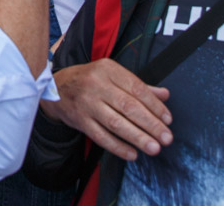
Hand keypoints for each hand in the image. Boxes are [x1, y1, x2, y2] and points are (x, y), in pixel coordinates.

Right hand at [40, 58, 172, 161]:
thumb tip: (164, 95)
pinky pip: (101, 136)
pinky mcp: (79, 120)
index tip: (168, 120)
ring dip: (138, 137)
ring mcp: (86, 103)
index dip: (154, 105)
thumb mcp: (112, 75)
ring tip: (154, 148)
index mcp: (108, 69)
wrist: (55, 88)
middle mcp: (96, 84)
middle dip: (151, 124)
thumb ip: (138, 85)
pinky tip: (132, 154)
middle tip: (166, 138)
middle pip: (128, 107)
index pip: (137, 88)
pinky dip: (118, 147)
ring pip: (116, 123)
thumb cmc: (89, 80)